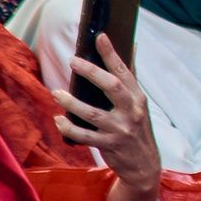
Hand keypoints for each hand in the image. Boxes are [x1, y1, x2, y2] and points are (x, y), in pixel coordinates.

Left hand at [53, 32, 163, 200]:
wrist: (144, 165)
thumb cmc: (136, 129)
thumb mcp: (138, 105)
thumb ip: (130, 79)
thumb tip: (130, 48)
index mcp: (138, 98)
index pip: (124, 71)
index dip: (111, 53)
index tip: (100, 36)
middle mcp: (132, 111)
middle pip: (112, 87)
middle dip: (91, 72)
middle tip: (72, 60)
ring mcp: (120, 129)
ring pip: (93, 113)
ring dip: (72, 102)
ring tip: (56, 92)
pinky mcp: (109, 145)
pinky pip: (84, 136)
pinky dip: (69, 128)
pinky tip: (58, 120)